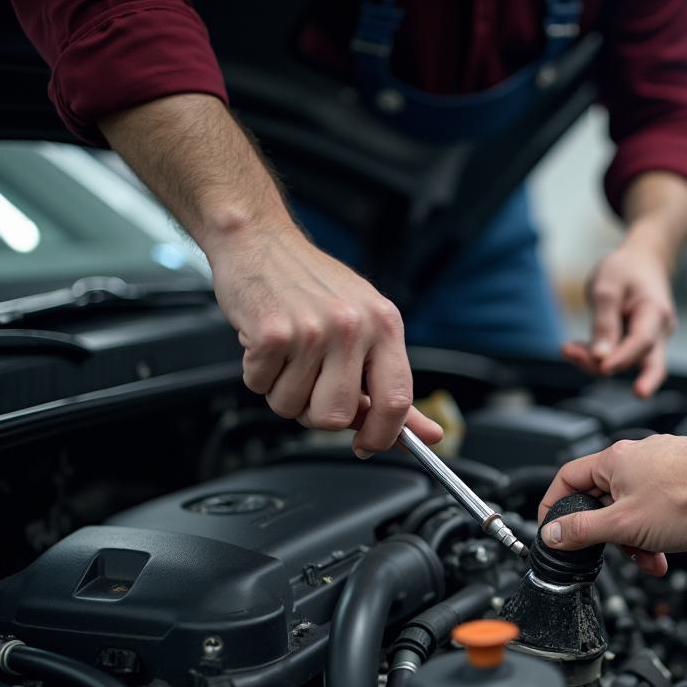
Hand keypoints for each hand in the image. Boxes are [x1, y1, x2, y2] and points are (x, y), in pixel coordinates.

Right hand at [209, 223, 440, 453]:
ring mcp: (313, 329)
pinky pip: (260, 387)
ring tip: (286, 357)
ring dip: (282, 392)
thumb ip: (391, 386)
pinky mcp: (271, 332)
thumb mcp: (367, 326)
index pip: (396, 401)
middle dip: (316, 414)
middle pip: (336, 417)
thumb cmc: (314, 287)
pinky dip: (256, 374)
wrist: (260, 241)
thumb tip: (429, 435)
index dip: (382, 435)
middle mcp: (354, 326)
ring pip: (293, 408)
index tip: (368, 446)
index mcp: (385, 326)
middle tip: (309, 384)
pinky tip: (265, 345)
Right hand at [538, 435, 686, 575]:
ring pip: (631, 508)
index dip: (554, 506)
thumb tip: (553, 534)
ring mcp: (660, 467)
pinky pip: (657, 508)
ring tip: (649, 558)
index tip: (555, 530)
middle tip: (614, 553)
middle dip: (607, 533)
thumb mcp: (625, 524)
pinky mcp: (682, 478)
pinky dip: (657, 532)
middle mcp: (634, 458)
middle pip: (601, 498)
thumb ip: (584, 529)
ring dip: (635, 538)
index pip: (566, 479)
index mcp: (612, 461)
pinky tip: (667, 550)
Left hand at [561, 237, 675, 397]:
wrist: (641, 260)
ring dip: (596, 363)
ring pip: (627, 364)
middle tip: (615, 380)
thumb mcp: (607, 286)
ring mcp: (649, 341)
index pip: (643, 341)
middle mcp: (659, 332)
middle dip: (627, 374)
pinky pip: (617, 358)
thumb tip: (600, 356)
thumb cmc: (625, 269)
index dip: (623, 357)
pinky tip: (574, 349)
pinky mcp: (635, 346)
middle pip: (651, 365)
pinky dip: (595, 357)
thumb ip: (604, 321)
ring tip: (568, 349)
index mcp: (656, 312)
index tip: (603, 367)